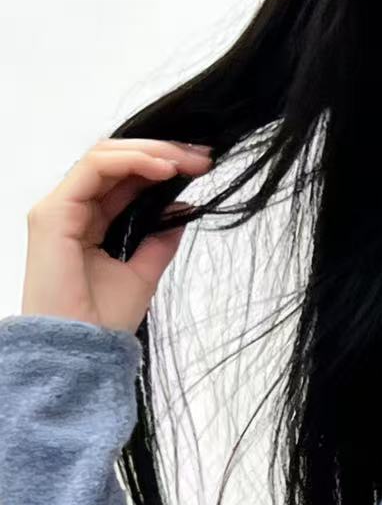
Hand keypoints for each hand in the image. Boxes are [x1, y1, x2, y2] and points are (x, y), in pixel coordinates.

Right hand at [20, 137, 214, 334]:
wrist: (80, 351)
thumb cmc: (102, 321)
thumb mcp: (144, 272)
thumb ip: (160, 238)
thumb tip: (184, 207)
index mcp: (91, 222)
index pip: (126, 178)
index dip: (164, 166)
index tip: (203, 168)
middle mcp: (73, 210)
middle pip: (116, 161)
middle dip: (163, 153)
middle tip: (204, 158)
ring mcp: (60, 208)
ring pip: (104, 156)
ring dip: (151, 153)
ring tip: (188, 161)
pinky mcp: (53, 212)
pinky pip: (93, 169)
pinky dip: (130, 162)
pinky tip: (163, 169)